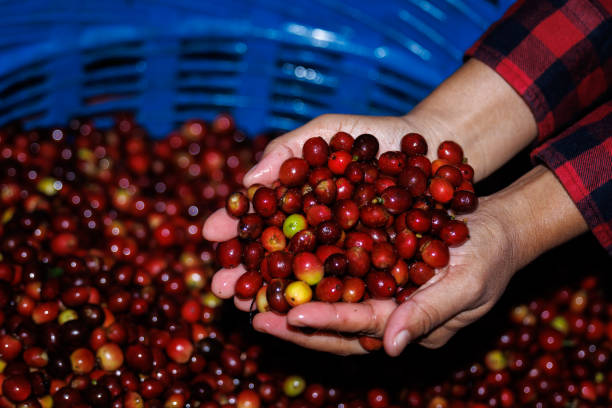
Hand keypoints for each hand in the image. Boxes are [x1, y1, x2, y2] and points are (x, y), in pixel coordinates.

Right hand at [202, 113, 444, 310]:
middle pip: (278, 256)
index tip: (208, 232)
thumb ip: (286, 147)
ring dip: (278, 294)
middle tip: (219, 284)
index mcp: (301, 203)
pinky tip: (305, 314)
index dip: (235, 226)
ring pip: (310, 279)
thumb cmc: (373, 134)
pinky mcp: (381, 268)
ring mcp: (349, 253)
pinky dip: (330, 299)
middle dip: (247, 271)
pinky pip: (354, 286)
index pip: (261, 219)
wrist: (431, 144)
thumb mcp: (327, 131)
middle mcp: (320, 233)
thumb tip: (248, 179)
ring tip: (250, 308)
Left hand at [250, 195, 515, 354]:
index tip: (291, 315)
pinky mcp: (372, 270)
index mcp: (408, 325)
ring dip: (289, 296)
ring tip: (251, 291)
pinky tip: (279, 258)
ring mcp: (378, 294)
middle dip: (291, 320)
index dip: (326, 321)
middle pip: (332, 324)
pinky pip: (334, 274)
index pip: (360, 327)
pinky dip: (307, 269)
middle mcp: (386, 315)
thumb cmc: (491, 254)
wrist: (498, 226)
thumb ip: (429, 314)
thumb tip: (392, 347)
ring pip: (327, 301)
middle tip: (251, 311)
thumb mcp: (469, 283)